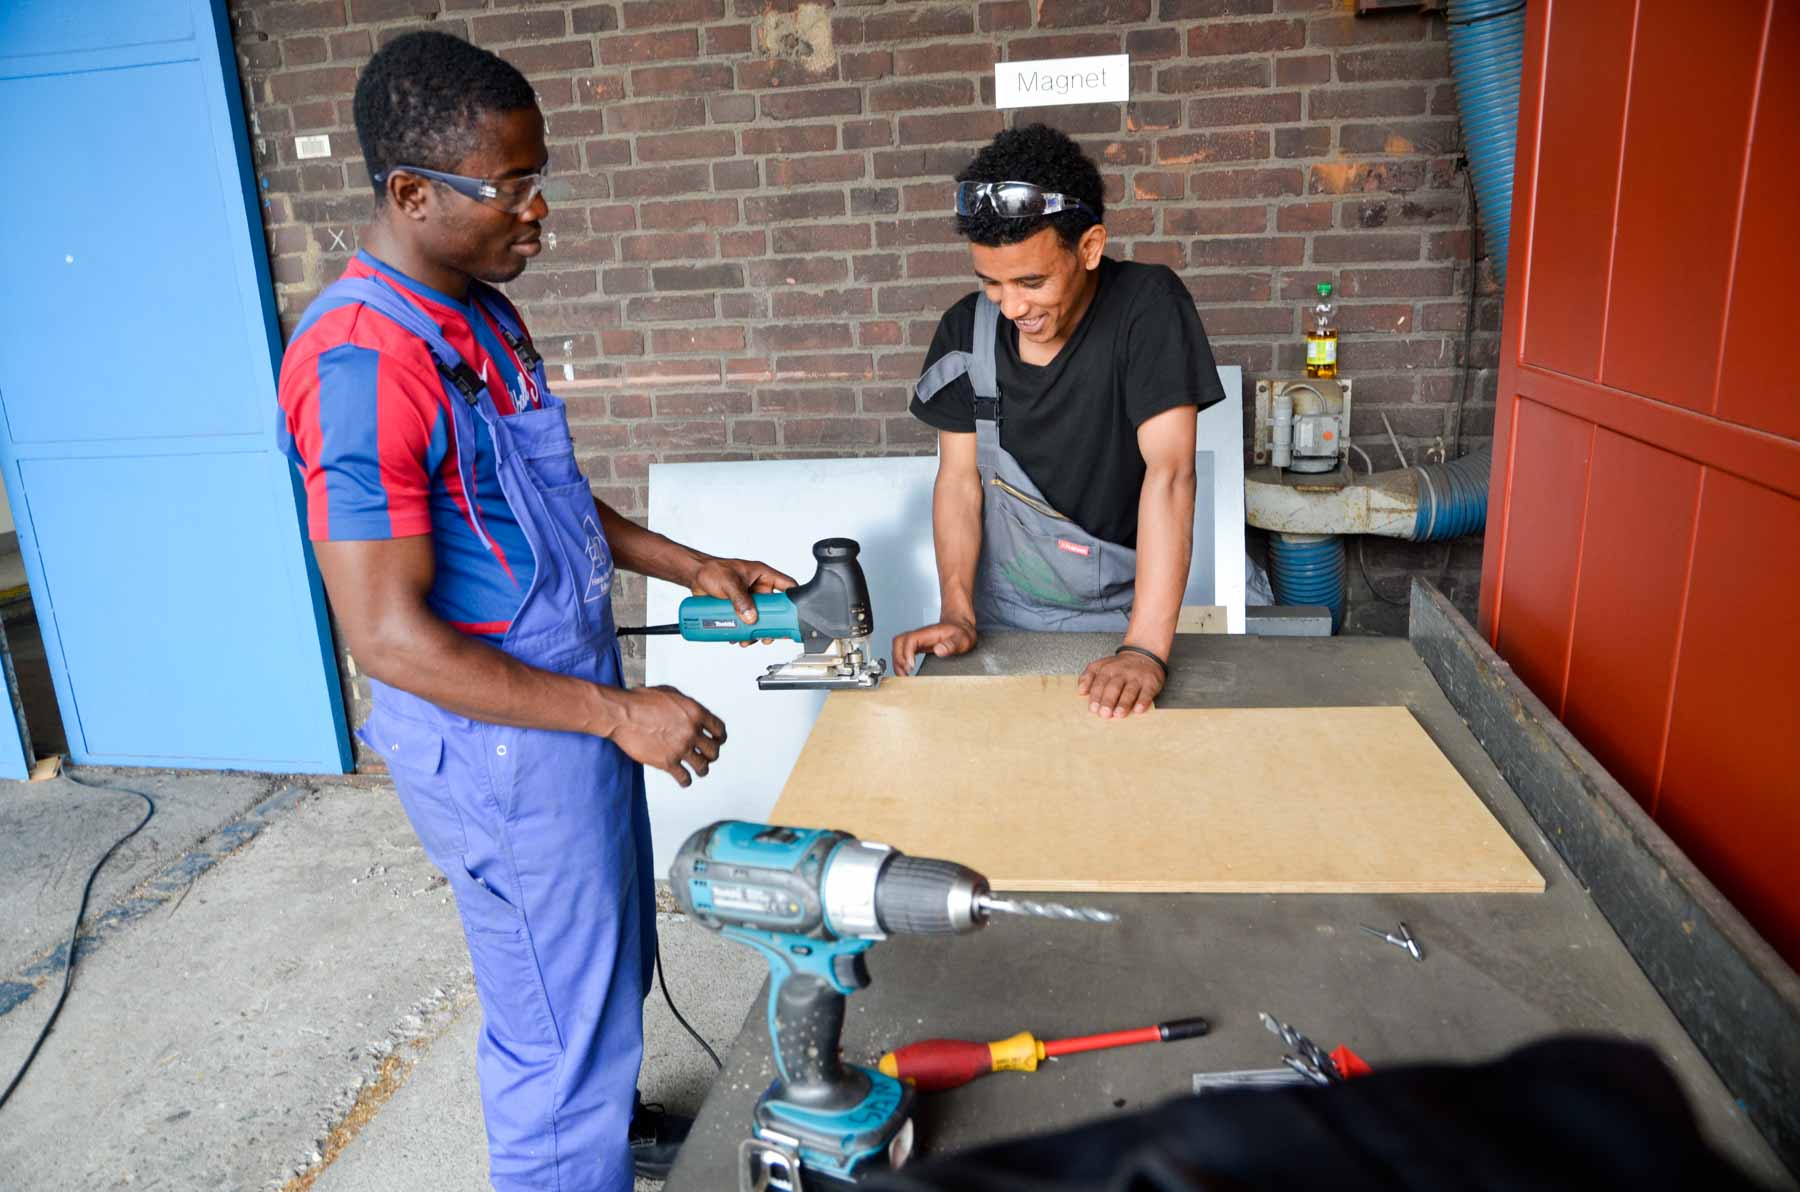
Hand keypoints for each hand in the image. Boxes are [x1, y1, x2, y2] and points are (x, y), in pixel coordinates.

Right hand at [609, 685, 726, 787]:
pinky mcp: (667, 762)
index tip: (717, 742)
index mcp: (695, 713)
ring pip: (703, 767)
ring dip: (702, 769)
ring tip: (699, 770)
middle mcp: (691, 731)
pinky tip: (684, 780)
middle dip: (712, 755)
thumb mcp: (671, 694)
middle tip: (707, 757)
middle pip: (714, 751)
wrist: (621, 714)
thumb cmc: (641, 701)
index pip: (719, 730)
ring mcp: (680, 748)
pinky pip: (684, 778)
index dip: (720, 738)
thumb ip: (687, 706)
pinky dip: (686, 781)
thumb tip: (693, 714)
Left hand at [688, 556, 799, 645]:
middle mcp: (759, 589)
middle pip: (774, 610)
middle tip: (768, 636)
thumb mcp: (729, 582)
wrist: (695, 577)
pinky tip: (737, 638)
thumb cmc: (713, 570)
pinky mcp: (739, 610)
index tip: (795, 614)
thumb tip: (750, 617)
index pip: (787, 586)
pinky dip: (743, 633)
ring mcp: (749, 600)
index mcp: (763, 576)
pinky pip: (745, 624)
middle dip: (772, 625)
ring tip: (747, 640)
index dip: (794, 599)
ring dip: (755, 633)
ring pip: (759, 620)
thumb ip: (740, 599)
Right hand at [891, 618, 976, 676]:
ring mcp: (917, 640)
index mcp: (928, 633)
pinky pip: (902, 652)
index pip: (910, 640)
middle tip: (905, 674)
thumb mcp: (962, 639)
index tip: (910, 666)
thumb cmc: (961, 632)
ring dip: (897, 662)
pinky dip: (900, 662)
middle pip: (898, 642)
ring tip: (904, 676)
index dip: (907, 653)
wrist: (961, 626)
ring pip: (898, 647)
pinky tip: (906, 672)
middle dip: (898, 659)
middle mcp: (920, 635)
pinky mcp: (917, 646)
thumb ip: (951, 644)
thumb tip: (939, 650)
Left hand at [1078, 652, 1163, 718]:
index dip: (1096, 696)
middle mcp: (1121, 672)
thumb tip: (1080, 691)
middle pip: (1113, 687)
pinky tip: (1138, 710)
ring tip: (1118, 714)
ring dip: (1124, 703)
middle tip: (1104, 714)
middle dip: (1108, 701)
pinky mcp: (1151, 682)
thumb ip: (1088, 676)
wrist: (1144, 654)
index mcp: (1107, 669)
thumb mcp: (1101, 666)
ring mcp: (1136, 677)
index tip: (1093, 709)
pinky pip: (1147, 692)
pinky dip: (1143, 701)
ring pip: (1129, 691)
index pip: (1099, 683)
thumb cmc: (1119, 666)